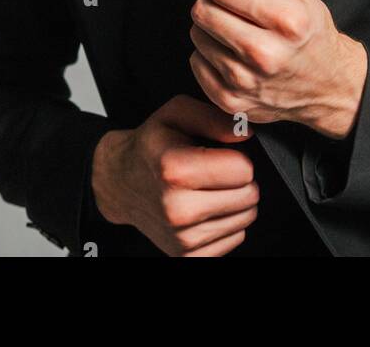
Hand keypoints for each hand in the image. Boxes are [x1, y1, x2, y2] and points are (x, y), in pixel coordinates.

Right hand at [90, 94, 259, 256]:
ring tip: (210, 189)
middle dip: (241, 180)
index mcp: (174, 169)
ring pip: (245, 219)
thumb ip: (215, 118)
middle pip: (248, 196)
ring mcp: (181, 238)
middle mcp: (177, 208)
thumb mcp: (177, 113)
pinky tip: (206, 209)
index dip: (238, 157)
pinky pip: (235, 239)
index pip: (243, 169)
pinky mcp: (186, 256)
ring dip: (236, 202)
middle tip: (217, 172)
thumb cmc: (152, 145)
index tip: (220, 154)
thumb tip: (246, 133)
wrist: (120, 182)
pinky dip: (227, 223)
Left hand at [189, 0, 367, 138]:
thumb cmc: (310, 31)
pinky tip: (231, 53)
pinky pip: (195, 64)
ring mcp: (246, 82)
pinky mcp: (232, 101)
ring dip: (210, 28)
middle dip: (213, 1)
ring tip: (236, 30)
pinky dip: (208, 55)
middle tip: (234, 6)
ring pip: (196, 36)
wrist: (328, 85)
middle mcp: (265, 54)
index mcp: (285, 19)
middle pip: (203, 11)